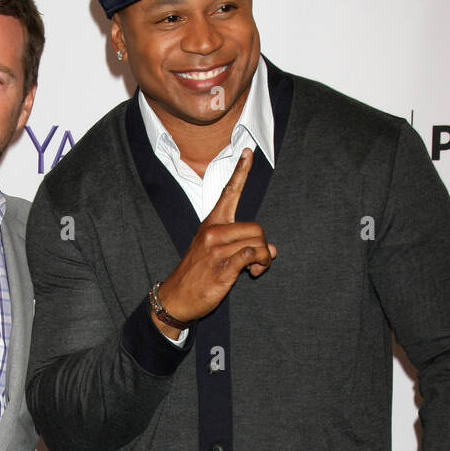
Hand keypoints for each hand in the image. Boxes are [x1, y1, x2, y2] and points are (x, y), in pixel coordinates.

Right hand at [153, 148, 276, 337]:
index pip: (228, 193)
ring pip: (258, 241)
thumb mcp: (216, 254)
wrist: (176, 298)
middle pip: (256, 227)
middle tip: (259, 262)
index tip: (247, 152)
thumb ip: (243, 247)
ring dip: (264, 258)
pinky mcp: (222, 265)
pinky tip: (253, 273)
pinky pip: (252, 254)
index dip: (240, 172)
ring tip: (256, 269)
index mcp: (211, 224)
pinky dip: (260, 263)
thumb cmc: (197, 276)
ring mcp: (216, 248)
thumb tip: (272, 250)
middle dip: (264, 246)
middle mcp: (213, 231)